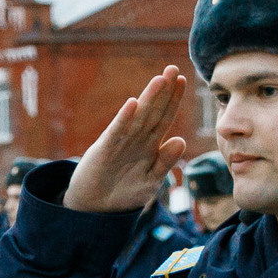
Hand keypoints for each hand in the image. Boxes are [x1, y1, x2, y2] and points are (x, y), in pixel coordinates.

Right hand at [64, 67, 192, 214]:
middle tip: (173, 68)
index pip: (164, 117)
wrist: (96, 208)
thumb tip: (180, 140)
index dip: (173, 100)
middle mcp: (136, 139)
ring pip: (138, 117)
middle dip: (163, 91)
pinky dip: (124, 119)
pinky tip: (132, 104)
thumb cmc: (124, 193)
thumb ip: (165, 162)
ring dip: (148, 99)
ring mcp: (120, 143)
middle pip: (153, 111)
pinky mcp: (105, 151)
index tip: (182, 80)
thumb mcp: (150, 180)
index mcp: (150, 145)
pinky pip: (117, 133)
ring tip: (159, 80)